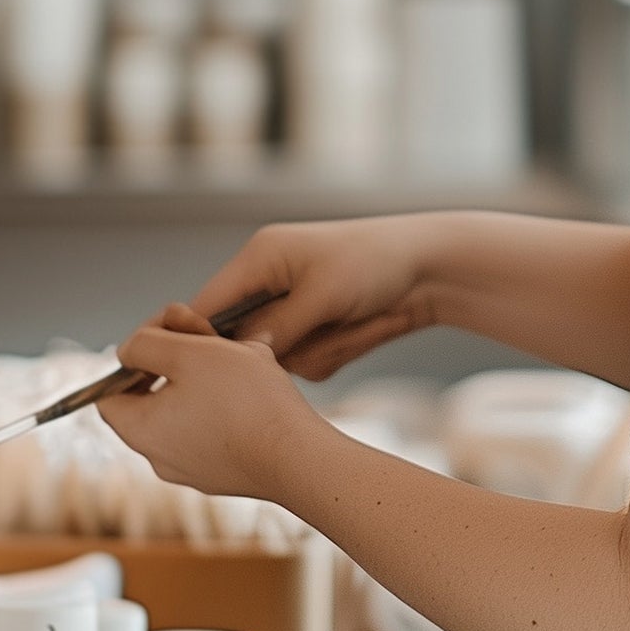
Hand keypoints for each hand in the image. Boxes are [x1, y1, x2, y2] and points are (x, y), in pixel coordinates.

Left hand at [96, 303, 331, 499]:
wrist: (299, 458)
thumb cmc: (246, 402)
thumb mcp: (189, 353)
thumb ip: (147, 343)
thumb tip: (130, 349)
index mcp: (139, 430)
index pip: (108, 393)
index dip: (133, 358)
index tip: (167, 337)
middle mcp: (159, 458)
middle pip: (154, 398)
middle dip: (181, 362)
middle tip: (210, 341)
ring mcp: (195, 470)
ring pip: (191, 411)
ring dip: (211, 380)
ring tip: (246, 361)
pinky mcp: (228, 474)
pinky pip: (219, 430)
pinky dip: (233, 405)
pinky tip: (263, 390)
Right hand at [190, 217, 434, 380]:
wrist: (431, 269)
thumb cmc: (376, 263)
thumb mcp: (323, 294)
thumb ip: (277, 327)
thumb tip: (239, 358)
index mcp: (259, 258)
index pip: (203, 307)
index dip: (198, 341)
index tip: (206, 372)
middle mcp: (268, 283)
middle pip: (239, 342)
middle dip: (278, 349)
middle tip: (318, 330)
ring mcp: (292, 309)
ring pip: (277, 359)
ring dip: (316, 350)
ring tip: (352, 322)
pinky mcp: (314, 330)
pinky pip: (307, 362)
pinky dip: (333, 353)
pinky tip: (360, 329)